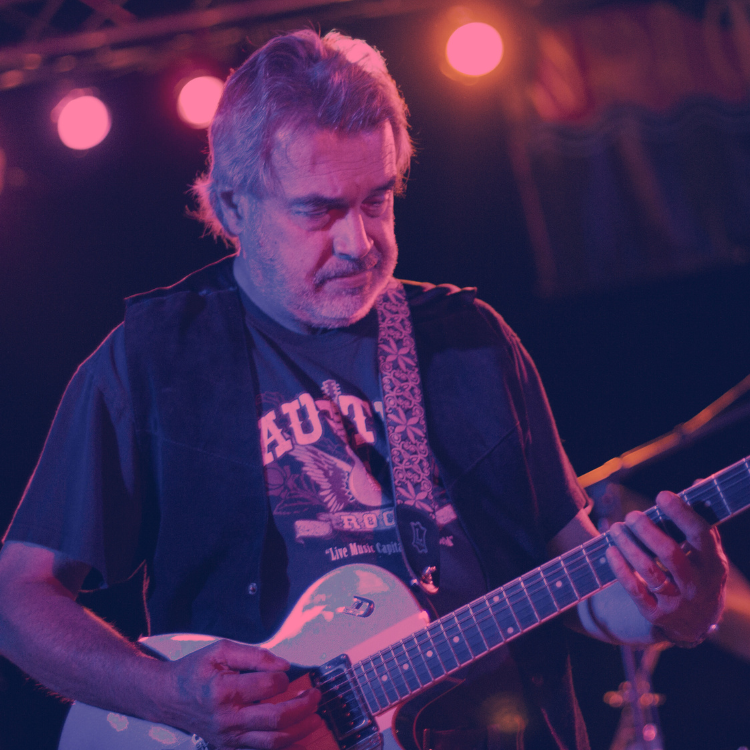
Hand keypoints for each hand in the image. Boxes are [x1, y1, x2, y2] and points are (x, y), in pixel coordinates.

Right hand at [161, 639, 322, 749]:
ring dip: (300, 729)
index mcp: (224, 689)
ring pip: (273, 741)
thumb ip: (254, 655)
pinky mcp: (229, 747)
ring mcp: (229, 737)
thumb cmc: (196, 670)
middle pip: (276, 718)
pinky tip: (300, 736)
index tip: (287, 672)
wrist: (168, 697)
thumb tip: (284, 665)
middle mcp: (227, 718)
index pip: (268, 686)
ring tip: (316, 716)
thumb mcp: (221, 650)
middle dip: (303, 706)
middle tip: (316, 694)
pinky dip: (285, 745)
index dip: (284, 677)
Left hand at [606, 490, 727, 645]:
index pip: (700, 535)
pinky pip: (635, 591)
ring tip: (615, 528)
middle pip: (670, 554)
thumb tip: (695, 483)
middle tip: (632, 516)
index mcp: (713, 564)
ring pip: (650, 572)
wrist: (695, 623)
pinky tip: (611, 551)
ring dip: (629, 546)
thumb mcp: (708, 552)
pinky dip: (621, 569)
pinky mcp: (656, 615)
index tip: (662, 496)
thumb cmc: (698, 573)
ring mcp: (677, 602)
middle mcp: (697, 585)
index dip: (681, 513)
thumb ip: (701, 520)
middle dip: (647, 531)